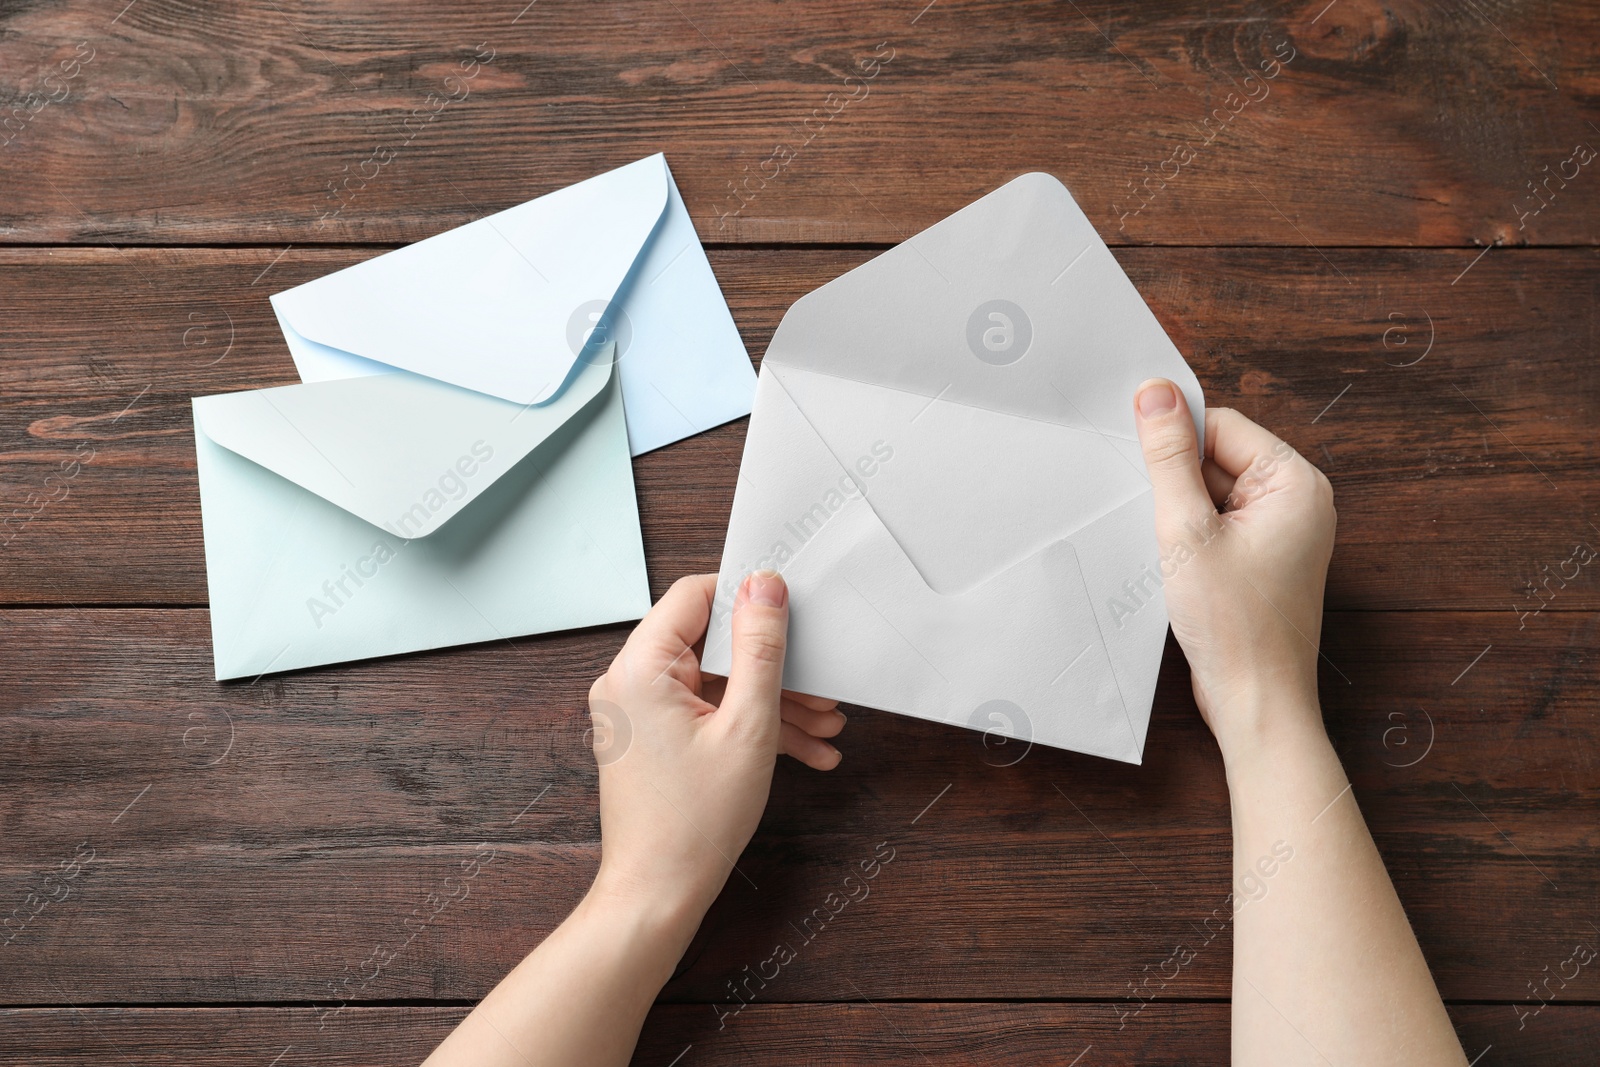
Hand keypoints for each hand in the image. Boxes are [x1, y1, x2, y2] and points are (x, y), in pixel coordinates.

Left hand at [586, 572, 845, 937]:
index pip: (695, 596)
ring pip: (715, 683)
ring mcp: (638, 712)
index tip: (793, 609)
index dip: (748, 597)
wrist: (659, 894)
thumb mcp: (748, 725)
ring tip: (825, 726)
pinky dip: (749, 726)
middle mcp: (629, 682)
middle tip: (822, 686)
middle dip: (774, 667)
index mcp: (640, 667)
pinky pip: (705, 713)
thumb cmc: (693, 823)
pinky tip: (803, 749)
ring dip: (772, 702)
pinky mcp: (651, 737)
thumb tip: (764, 586)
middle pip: (711, 644)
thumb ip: (760, 649)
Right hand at [1131, 379, 1335, 755]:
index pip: (1220, 426)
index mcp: (1294, 483)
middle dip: (1178, 487)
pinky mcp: (1262, 560)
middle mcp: (1297, 501)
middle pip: (1215, 458)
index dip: (1176, 446)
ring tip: (1178, 556)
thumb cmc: (1235, 626)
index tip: (1144, 473)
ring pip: (1210, 494)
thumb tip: (1155, 392)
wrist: (1256, 702)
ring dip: (1181, 517)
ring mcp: (1281, 533)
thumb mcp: (1186, 530)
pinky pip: (1216, 525)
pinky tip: (1181, 570)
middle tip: (1165, 529)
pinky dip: (1189, 540)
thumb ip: (1169, 456)